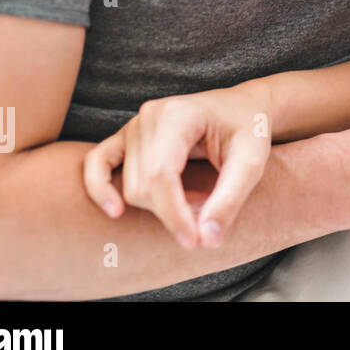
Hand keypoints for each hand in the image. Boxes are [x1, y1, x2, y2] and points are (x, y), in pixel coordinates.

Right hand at [82, 81, 273, 249]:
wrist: (242, 109)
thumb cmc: (248, 131)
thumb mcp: (252, 162)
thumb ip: (230, 199)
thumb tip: (206, 240)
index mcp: (179, 115)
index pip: (161, 175)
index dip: (174, 214)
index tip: (195, 241)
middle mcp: (149, 116)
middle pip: (143, 186)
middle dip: (174, 211)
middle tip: (210, 213)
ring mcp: (134, 125)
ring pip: (130, 186)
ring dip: (161, 206)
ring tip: (199, 201)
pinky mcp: (125, 137)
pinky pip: (96, 164)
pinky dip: (100, 188)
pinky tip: (115, 211)